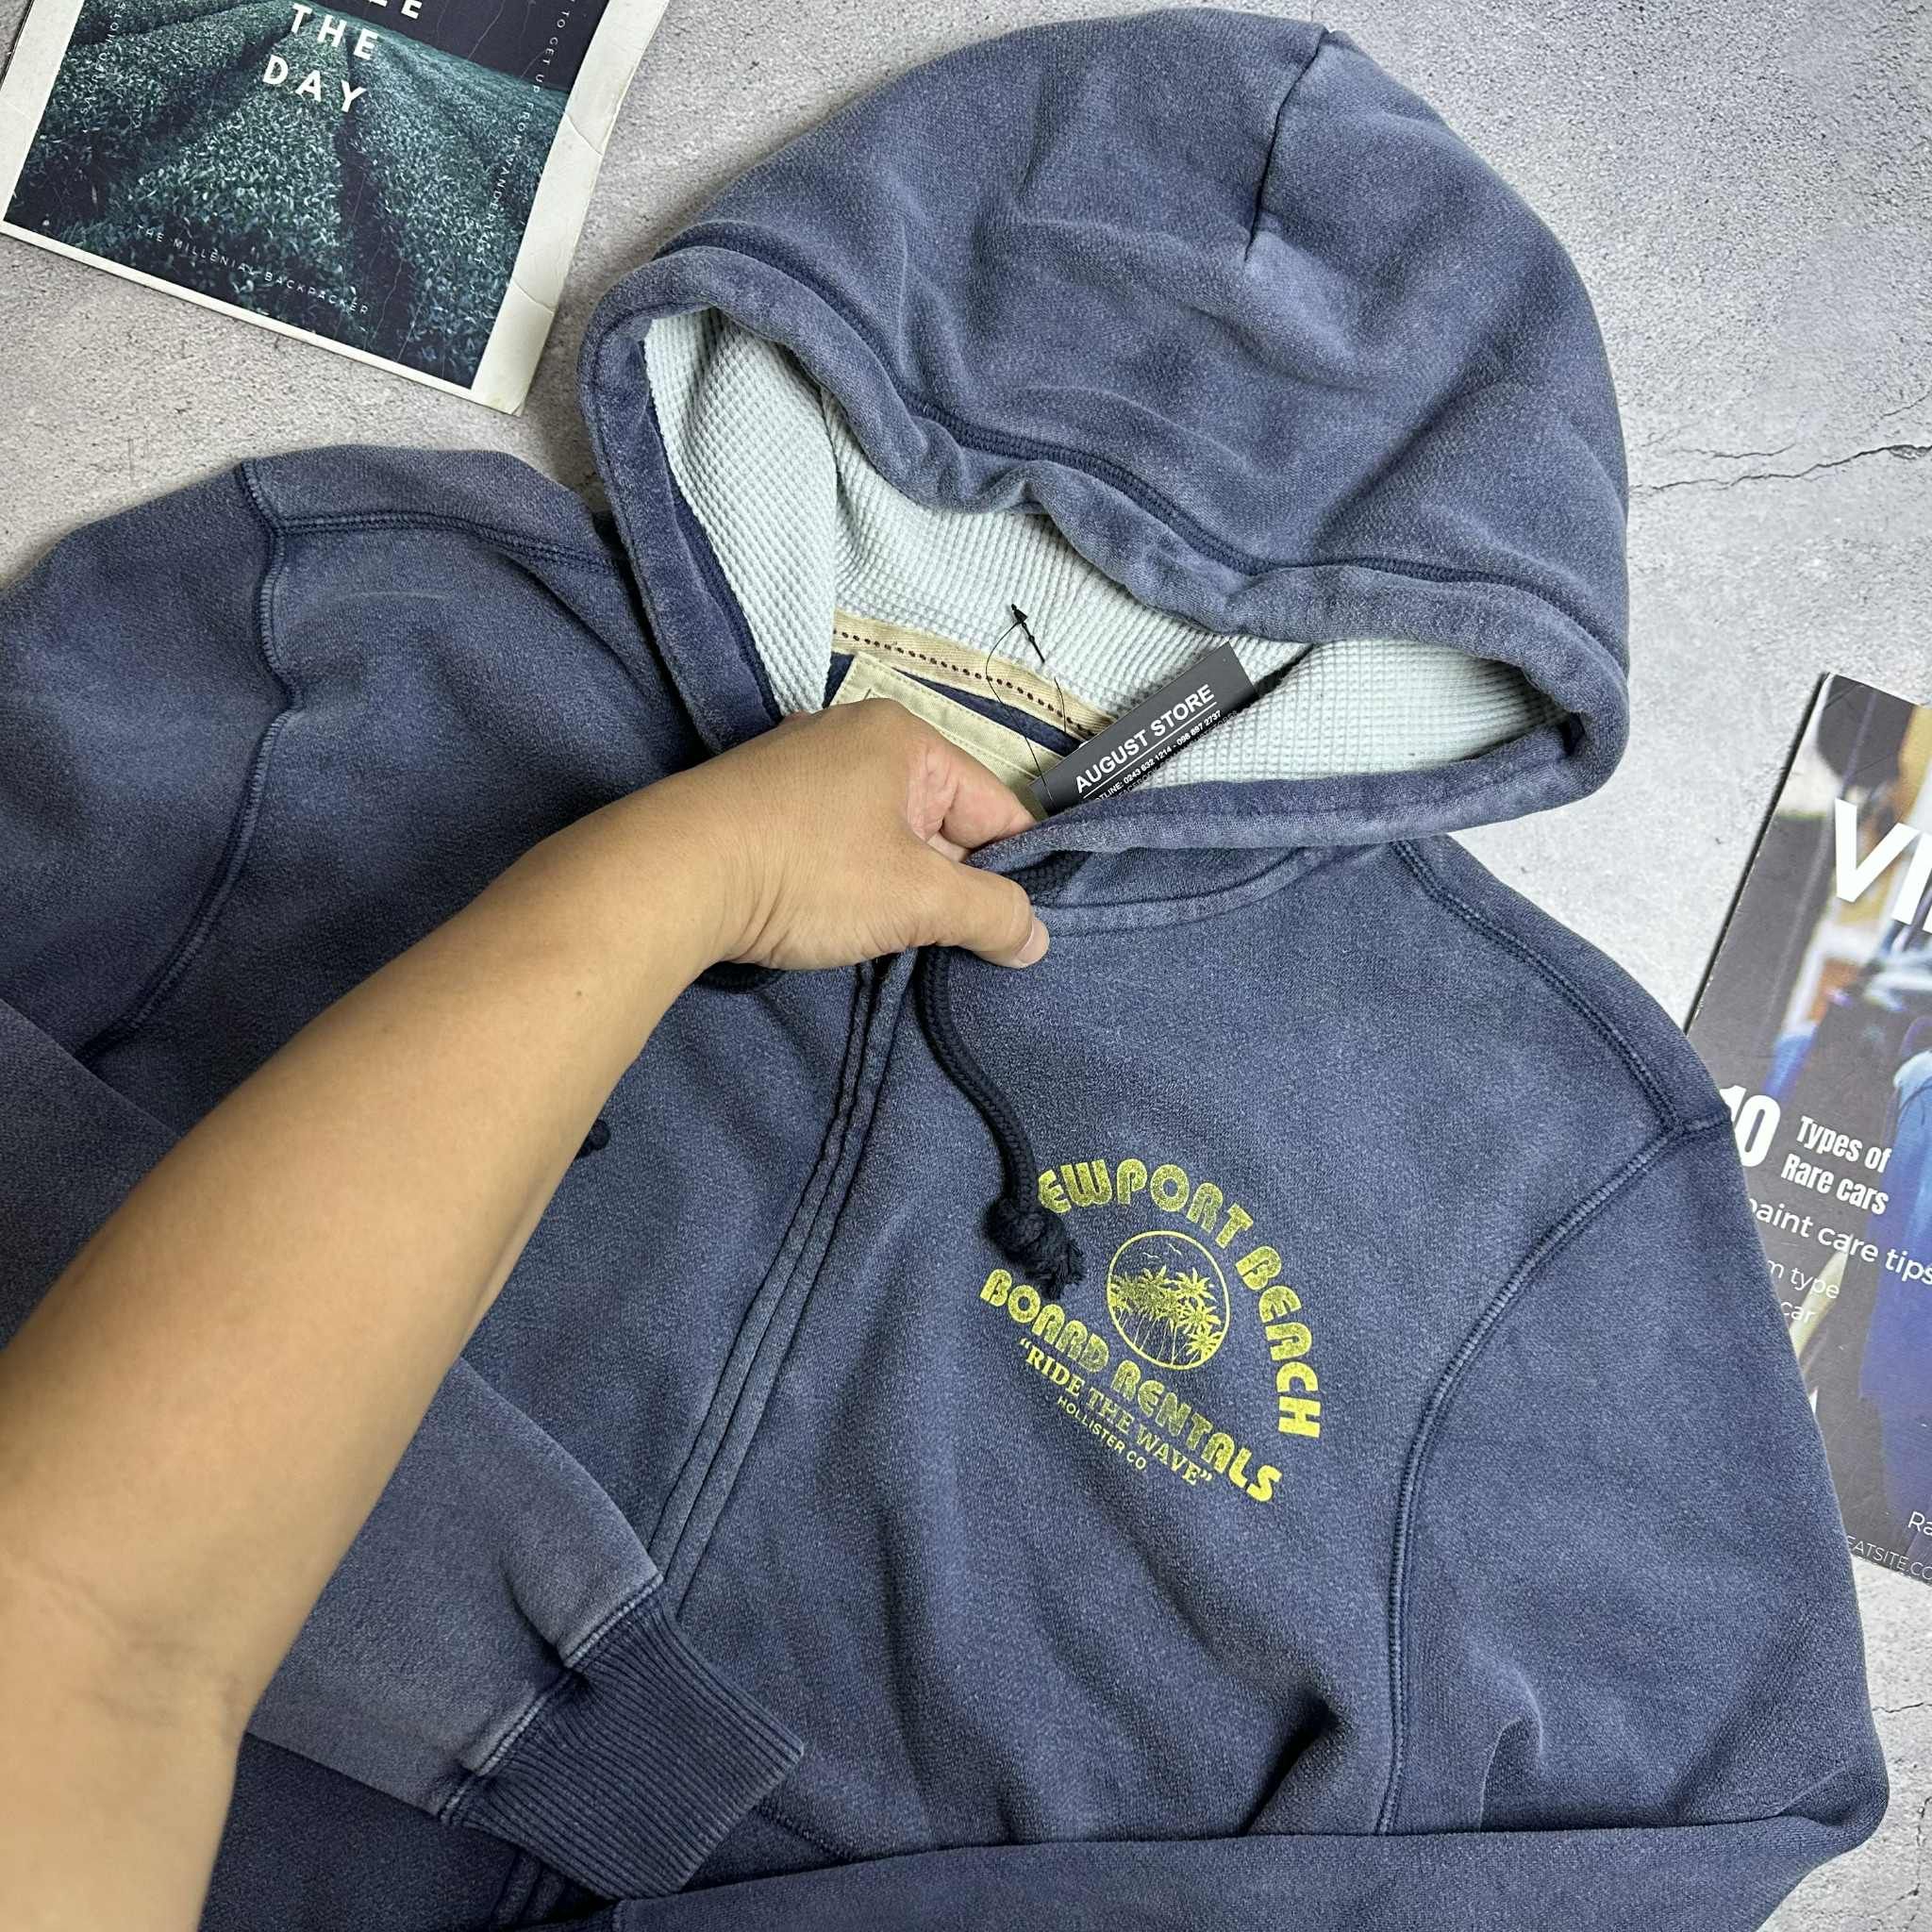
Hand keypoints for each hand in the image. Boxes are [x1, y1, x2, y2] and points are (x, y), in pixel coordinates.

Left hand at [659, 700, 1049, 971]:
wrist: (670, 874)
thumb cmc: (807, 873)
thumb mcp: (915, 900)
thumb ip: (989, 915)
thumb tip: (1036, 938)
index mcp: (906, 737)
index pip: (996, 809)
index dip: (1011, 875)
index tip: (1011, 933)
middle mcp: (856, 734)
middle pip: (940, 822)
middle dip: (945, 884)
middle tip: (939, 941)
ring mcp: (802, 763)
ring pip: (885, 835)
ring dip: (894, 889)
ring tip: (881, 934)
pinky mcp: (762, 800)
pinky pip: (836, 839)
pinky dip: (846, 879)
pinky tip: (831, 916)